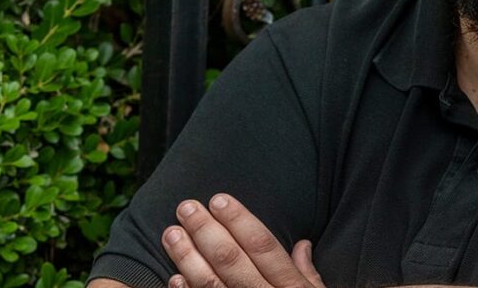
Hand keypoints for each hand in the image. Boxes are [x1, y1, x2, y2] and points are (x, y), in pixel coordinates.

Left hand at [161, 193, 324, 287]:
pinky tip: (173, 278)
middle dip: (207, 231)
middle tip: (186, 207)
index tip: (220, 199)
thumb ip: (307, 274)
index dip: (240, 221)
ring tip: (171, 234)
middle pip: (233, 260)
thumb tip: (301, 244)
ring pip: (212, 284)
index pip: (263, 247)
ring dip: (188, 258)